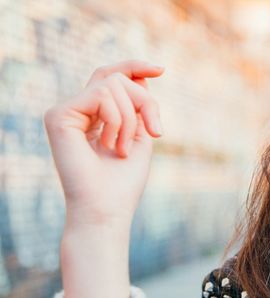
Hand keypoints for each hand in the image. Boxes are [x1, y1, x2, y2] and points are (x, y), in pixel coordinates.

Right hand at [45, 60, 163, 225]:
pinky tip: (111, 145)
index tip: (161, 69)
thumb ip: (138, 105)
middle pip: (115, 77)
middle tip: (155, 131)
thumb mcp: (140, 135)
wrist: (106, 208)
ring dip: (131, 118)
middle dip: (144, 100)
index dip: (134, 67)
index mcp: (94, 116)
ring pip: (112, 84)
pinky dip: (118, 120)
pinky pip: (102, 94)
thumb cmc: (123, 181)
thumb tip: (140, 76)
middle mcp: (78, 112)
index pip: (111, 78)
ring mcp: (66, 112)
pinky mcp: (58, 115)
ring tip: (123, 149)